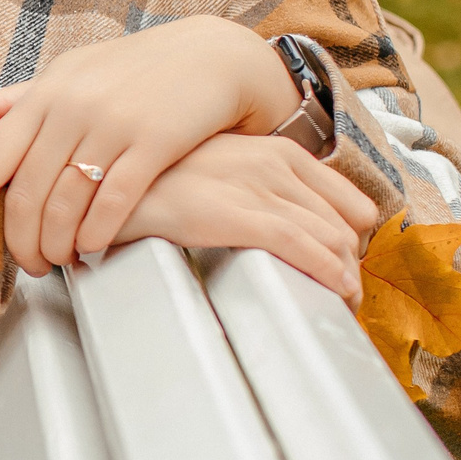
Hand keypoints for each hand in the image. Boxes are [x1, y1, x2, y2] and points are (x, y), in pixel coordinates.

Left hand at [0, 17, 303, 276]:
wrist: (212, 55)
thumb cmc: (129, 73)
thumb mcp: (64, 79)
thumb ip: (7, 105)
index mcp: (42, 95)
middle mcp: (70, 107)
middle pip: (26, 196)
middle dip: (22, 245)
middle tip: (31, 267)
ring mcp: (113, 123)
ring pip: (66, 204)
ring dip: (59, 246)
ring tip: (62, 261)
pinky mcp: (156, 140)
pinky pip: (114, 201)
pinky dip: (97, 234)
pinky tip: (94, 247)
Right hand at [114, 132, 380, 305]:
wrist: (103, 178)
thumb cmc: (158, 184)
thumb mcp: (220, 174)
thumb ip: (257, 191)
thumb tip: (288, 230)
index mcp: (276, 151)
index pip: (349, 200)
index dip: (357, 242)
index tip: (348, 269)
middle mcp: (273, 163)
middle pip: (344, 225)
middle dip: (353, 268)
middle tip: (344, 300)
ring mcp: (254, 186)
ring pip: (330, 238)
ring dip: (345, 281)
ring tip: (340, 307)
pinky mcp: (234, 213)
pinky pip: (302, 245)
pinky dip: (327, 273)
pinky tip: (332, 292)